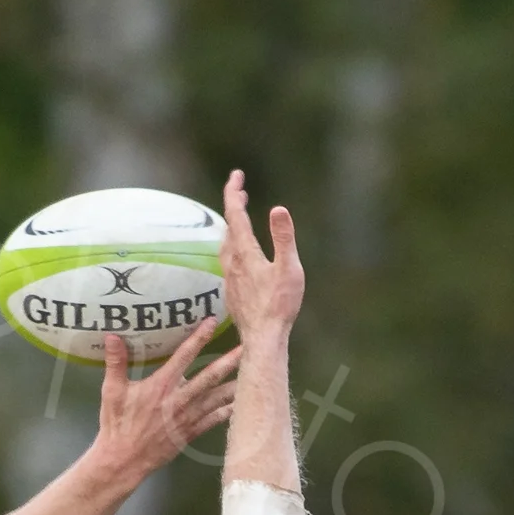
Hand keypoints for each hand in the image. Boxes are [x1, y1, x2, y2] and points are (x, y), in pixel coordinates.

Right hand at [93, 322, 241, 481]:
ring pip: (217, 399)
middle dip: (230, 361)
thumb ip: (116, 362)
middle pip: (209, 377)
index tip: (212, 322)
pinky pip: (213, 420)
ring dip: (236, 386)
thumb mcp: (112, 391)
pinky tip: (242, 404)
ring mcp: (187, 418)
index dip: (198, 338)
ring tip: (256, 375)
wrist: (123, 461)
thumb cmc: (117, 425)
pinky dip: (228, 411)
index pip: (184, 356)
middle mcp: (179, 400)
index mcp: (162, 386)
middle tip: (249, 348)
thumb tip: (112, 336)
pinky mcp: (190, 433)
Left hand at [219, 174, 303, 335]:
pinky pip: (228, 263)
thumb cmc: (279, 306)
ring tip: (238, 219)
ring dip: (231, 228)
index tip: (236, 175)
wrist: (263, 339)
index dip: (234, 192)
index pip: (235, 215)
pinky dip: (232, 249)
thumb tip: (278, 209)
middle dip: (234, 206)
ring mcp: (230, 280)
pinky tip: (238, 256)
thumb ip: (283, 237)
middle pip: (228, 228)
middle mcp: (232, 264)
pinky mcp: (232, 293)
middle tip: (240, 192)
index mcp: (245, 252)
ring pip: (225, 246)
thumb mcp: (288, 268)